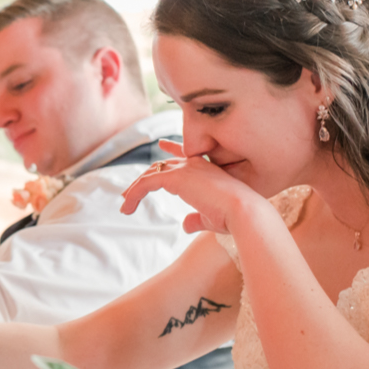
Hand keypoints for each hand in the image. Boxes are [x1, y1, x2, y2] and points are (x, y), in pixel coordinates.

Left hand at [120, 140, 262, 234]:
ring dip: (135, 190)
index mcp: (206, 169)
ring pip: (151, 174)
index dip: (172, 149)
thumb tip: (186, 224)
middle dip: (144, 178)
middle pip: (162, 166)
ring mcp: (185, 168)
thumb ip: (197, 218)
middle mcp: (195, 164)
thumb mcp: (211, 218)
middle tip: (128, 193)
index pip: (184, 155)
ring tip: (125, 206)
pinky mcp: (176, 177)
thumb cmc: (232, 217)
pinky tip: (127, 208)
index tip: (162, 143)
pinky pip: (146, 183)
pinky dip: (134, 194)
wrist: (243, 211)